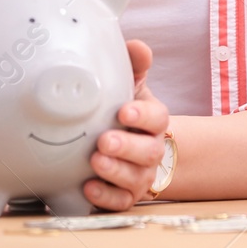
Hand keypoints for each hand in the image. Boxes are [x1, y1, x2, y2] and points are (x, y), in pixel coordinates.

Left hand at [84, 39, 171, 210]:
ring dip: (115, 171)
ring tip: (95, 161)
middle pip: (148, 151)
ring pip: (135, 179)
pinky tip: (88, 187)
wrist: (129, 148)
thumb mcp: (129, 86)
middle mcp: (151, 149)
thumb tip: (136, 45)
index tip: (123, 111)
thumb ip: (133, 65)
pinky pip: (121, 202)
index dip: (143, 115)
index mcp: (153, 120)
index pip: (157, 117)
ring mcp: (140, 175)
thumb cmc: (123, 111)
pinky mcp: (126, 196)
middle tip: (104, 140)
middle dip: (127, 146)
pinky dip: (106, 196)